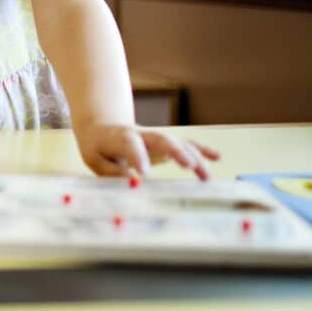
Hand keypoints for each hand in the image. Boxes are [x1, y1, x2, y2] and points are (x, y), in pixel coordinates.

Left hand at [76, 123, 219, 180]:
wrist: (103, 127)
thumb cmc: (98, 147)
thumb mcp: (94, 160)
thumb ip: (110, 171)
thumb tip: (132, 183)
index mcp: (120, 138)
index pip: (130, 144)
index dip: (138, 157)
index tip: (144, 174)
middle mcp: (142, 134)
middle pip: (162, 139)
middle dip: (176, 151)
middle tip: (189, 166)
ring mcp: (156, 136)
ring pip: (178, 142)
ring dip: (194, 157)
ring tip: (206, 176)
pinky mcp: (166, 142)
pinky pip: (186, 143)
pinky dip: (201, 149)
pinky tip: (217, 157)